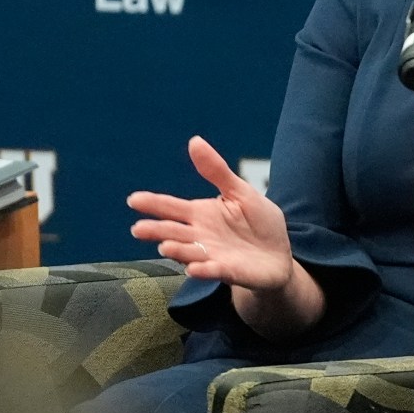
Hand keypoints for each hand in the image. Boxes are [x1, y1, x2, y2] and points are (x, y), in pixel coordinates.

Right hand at [127, 136, 294, 292]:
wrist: (279, 254)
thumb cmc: (258, 221)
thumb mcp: (240, 191)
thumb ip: (216, 171)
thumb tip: (194, 141)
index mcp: (200, 214)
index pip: (171, 207)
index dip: (152, 203)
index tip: (133, 200)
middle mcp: (200, 236)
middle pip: (173, 232)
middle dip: (156, 231)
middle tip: (138, 229)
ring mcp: (212, 255)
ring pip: (189, 253)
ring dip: (177, 251)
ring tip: (165, 247)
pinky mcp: (229, 271)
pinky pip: (213, 271)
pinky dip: (203, 270)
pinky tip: (193, 269)